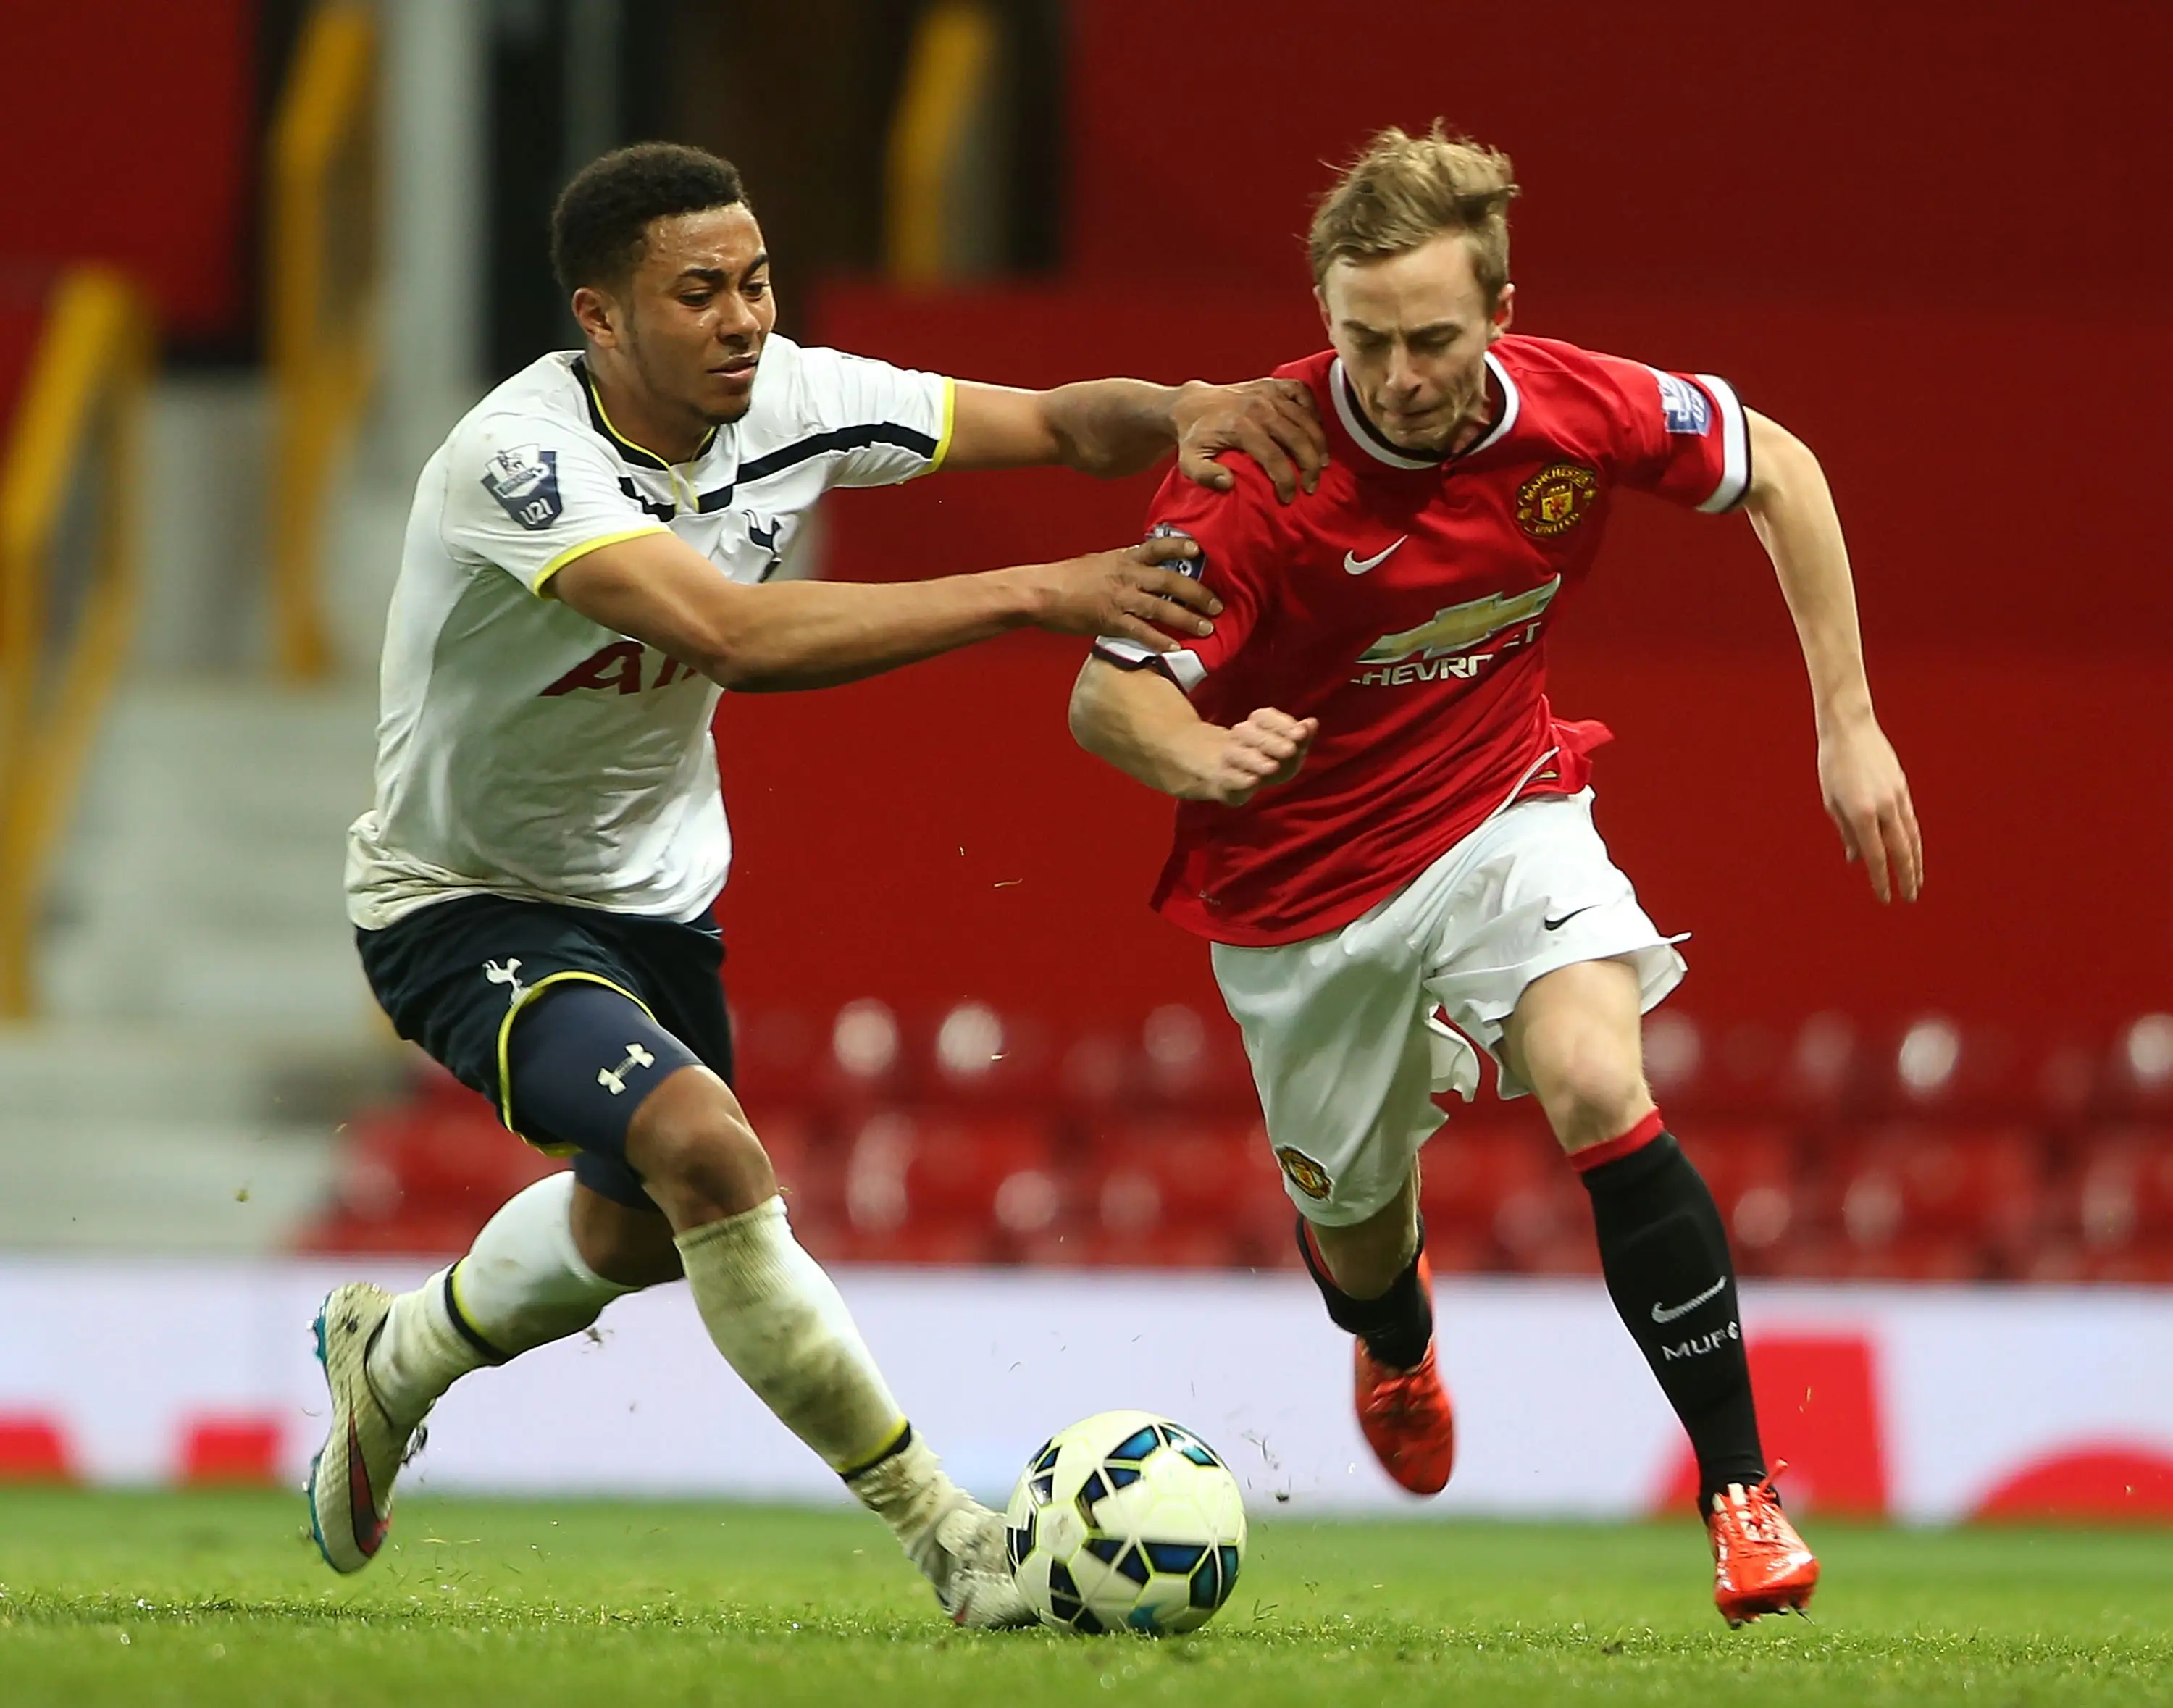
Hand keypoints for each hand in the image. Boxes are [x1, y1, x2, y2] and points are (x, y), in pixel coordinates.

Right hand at [1031, 533, 1220, 650]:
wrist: (1040, 592)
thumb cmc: (1066, 578)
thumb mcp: (1099, 562)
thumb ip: (1123, 564)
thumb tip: (1142, 566)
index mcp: (1124, 558)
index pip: (1158, 547)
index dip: (1180, 547)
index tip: (1200, 551)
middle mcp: (1127, 575)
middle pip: (1170, 581)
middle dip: (1197, 593)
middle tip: (1218, 605)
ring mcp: (1120, 598)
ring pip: (1161, 607)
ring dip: (1187, 618)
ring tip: (1207, 629)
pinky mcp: (1110, 620)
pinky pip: (1141, 631)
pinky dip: (1159, 640)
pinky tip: (1174, 648)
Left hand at [1173, 378, 1326, 503]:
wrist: (1193, 405)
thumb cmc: (1195, 437)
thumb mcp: (1188, 461)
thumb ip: (1204, 475)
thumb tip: (1228, 483)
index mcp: (1240, 427)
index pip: (1273, 457)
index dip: (1286, 481)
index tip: (1289, 498)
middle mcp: (1258, 407)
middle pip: (1297, 438)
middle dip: (1309, 466)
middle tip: (1311, 486)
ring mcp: (1268, 392)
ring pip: (1306, 418)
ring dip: (1319, 443)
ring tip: (1321, 465)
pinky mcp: (1273, 383)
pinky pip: (1303, 392)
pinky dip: (1314, 410)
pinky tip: (1316, 430)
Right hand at [1192, 707, 1316, 804]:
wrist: (1234, 779)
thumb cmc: (1268, 758)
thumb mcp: (1290, 748)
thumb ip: (1302, 737)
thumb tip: (1312, 723)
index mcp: (1256, 724)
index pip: (1264, 716)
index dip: (1282, 723)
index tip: (1301, 733)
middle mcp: (1239, 737)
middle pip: (1249, 732)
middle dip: (1271, 741)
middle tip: (1290, 750)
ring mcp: (1228, 757)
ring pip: (1236, 754)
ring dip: (1254, 760)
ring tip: (1272, 767)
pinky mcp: (1223, 779)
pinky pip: (1228, 777)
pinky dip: (1240, 779)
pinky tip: (1253, 781)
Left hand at [1818, 714, 1921, 902]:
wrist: (1850, 729)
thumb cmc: (1832, 766)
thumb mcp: (1832, 801)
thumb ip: (1847, 832)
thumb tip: (1855, 859)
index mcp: (1861, 813)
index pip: (1875, 856)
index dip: (1881, 880)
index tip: (1885, 898)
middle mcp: (1883, 807)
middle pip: (1900, 850)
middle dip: (1906, 877)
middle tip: (1910, 898)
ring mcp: (1896, 796)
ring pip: (1911, 836)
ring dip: (1915, 861)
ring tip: (1916, 881)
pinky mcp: (1902, 787)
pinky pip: (1910, 820)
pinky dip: (1913, 840)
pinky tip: (1913, 852)